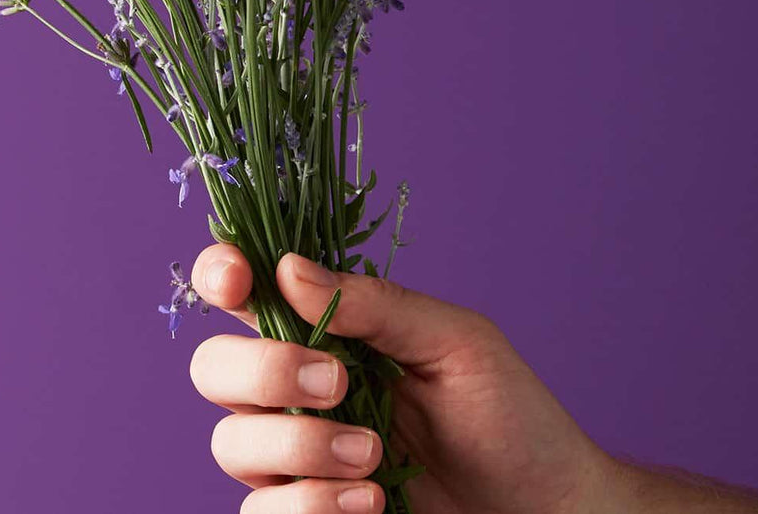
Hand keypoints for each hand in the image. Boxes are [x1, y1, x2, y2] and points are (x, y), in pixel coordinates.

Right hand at [187, 244, 615, 513]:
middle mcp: (296, 388)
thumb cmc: (509, 417)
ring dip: (300, 446)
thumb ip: (375, 305)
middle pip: (213, 368)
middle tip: (339, 383)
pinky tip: (371, 503)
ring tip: (372, 458)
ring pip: (232, 442)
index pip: (244, 292)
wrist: (544, 509)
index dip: (220, 274)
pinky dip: (309, 504)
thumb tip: (289, 269)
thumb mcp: (455, 342)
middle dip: (264, 371)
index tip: (238, 282)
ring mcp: (295, 455)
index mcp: (327, 329)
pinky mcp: (305, 512)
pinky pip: (259, 510)